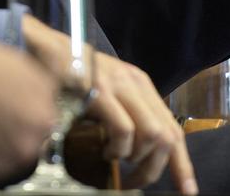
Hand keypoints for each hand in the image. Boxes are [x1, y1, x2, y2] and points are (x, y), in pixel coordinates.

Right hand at [23, 15, 198, 193]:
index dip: (182, 164)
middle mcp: (135, 84)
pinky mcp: (101, 92)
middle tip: (134, 181)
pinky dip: (117, 149)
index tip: (187, 189)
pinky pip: (124, 130)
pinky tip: (104, 150)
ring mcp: (119, 86)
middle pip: (167, 136)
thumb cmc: (68, 75)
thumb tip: (134, 153)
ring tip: (115, 161)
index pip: (173, 129)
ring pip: (152, 135)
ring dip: (135, 160)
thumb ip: (122, 115)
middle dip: (153, 168)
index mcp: (140, 85)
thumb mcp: (104, 93)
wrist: (42, 49)